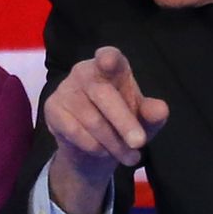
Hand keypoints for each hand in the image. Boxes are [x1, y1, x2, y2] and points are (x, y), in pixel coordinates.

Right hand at [44, 47, 167, 213]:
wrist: (93, 149)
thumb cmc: (122, 123)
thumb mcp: (143, 121)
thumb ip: (151, 114)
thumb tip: (160, 110)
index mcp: (111, 67)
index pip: (110, 56)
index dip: (109, 58)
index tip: (108, 61)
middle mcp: (85, 71)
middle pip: (104, 95)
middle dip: (124, 122)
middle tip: (140, 143)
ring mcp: (65, 89)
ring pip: (92, 119)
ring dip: (114, 143)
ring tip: (129, 156)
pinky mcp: (52, 108)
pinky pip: (75, 131)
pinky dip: (94, 147)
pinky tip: (103, 151)